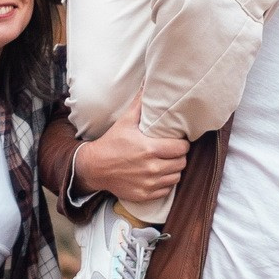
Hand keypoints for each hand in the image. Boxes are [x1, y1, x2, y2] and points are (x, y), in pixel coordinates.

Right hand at [73, 100, 190, 207]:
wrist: (95, 167)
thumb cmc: (111, 143)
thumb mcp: (125, 121)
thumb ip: (140, 104)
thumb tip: (147, 83)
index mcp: (150, 149)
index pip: (181, 148)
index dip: (183, 144)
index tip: (178, 141)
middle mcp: (152, 168)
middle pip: (181, 163)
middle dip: (180, 156)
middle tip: (173, 151)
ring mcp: (149, 183)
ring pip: (176, 177)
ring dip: (174, 170)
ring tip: (167, 162)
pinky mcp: (145, 195)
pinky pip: (166, 190)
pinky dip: (165, 183)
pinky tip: (158, 175)